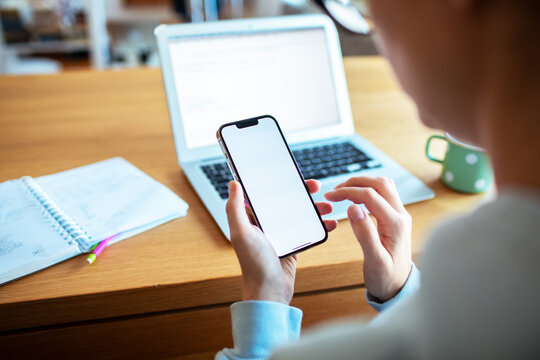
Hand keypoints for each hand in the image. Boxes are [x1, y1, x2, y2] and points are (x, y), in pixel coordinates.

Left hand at [226, 180, 336, 304]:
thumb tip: (233, 183)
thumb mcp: (241, 233)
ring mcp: (280, 235)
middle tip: (317, 186)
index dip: (280, 182)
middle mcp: (266, 224)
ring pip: (300, 214)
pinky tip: (330, 223)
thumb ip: (235, 208)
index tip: (293, 175)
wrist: (269, 291)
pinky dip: (319, 226)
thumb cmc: (253, 263)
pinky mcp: (293, 245)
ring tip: (328, 207)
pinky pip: (308, 230)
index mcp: (251, 218)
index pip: (267, 194)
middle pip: (287, 201)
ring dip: (315, 209)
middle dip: (303, 193)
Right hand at [325, 176, 411, 301]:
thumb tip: (353, 208)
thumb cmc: (386, 278)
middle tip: (335, 191)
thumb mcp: (374, 260)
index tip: (330, 196)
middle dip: (355, 182)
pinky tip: (355, 198)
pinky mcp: (396, 217)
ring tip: (343, 191)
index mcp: (396, 224)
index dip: (348, 192)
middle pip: (380, 184)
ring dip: (362, 183)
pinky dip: (368, 190)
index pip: (370, 195)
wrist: (400, 287)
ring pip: (383, 186)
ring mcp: (400, 215)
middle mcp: (401, 215)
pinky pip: (384, 194)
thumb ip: (365, 234)